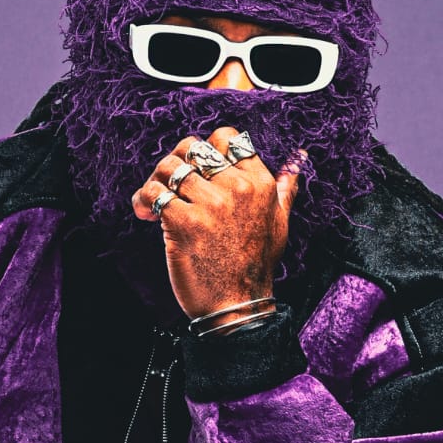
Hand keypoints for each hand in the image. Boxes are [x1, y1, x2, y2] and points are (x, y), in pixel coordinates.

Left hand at [131, 126, 303, 319]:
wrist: (238, 305)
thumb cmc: (254, 267)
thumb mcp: (280, 222)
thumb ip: (285, 187)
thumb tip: (299, 157)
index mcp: (259, 183)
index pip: (227, 138)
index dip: (206, 149)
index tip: (198, 170)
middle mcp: (237, 188)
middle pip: (193, 147)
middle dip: (176, 161)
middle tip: (170, 182)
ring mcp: (211, 204)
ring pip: (170, 167)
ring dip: (156, 180)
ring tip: (153, 199)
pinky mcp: (185, 222)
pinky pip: (155, 193)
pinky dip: (143, 200)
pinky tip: (146, 213)